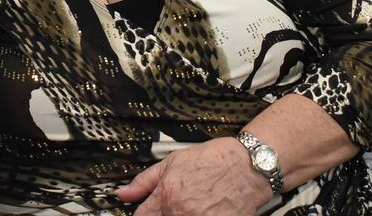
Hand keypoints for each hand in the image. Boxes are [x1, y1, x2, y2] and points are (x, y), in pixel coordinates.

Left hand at [117, 138, 271, 215]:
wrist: (248, 166)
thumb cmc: (214, 160)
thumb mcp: (172, 161)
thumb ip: (144, 181)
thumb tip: (123, 193)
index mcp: (167, 196)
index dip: (142, 214)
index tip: (145, 212)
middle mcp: (182, 214)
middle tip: (172, 207)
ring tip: (188, 209)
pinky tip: (201, 211)